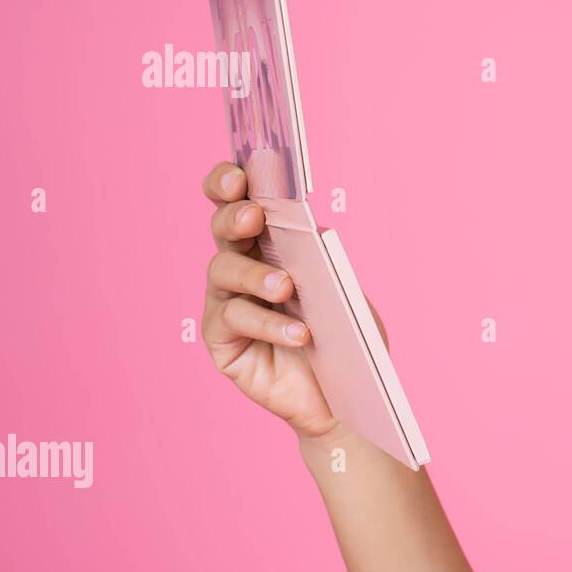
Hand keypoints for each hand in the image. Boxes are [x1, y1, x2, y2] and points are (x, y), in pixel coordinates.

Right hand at [200, 161, 338, 441]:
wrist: (349, 398)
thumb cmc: (348, 338)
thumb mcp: (345, 291)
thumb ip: (323, 260)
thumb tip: (309, 230)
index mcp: (271, 244)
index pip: (239, 201)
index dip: (230, 182)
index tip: (241, 173)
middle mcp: (241, 267)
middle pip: (222, 228)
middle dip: (234, 216)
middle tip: (254, 216)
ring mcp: (226, 302)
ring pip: (223, 271)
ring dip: (255, 274)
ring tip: (286, 287)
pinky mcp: (222, 341)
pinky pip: (233, 320)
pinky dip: (268, 323)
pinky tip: (299, 333)